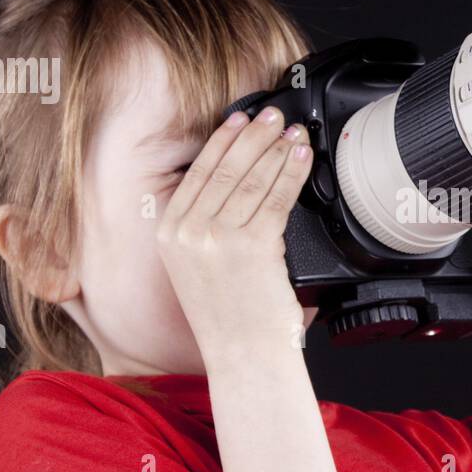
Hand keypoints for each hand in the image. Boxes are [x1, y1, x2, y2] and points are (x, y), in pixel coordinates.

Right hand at [156, 106, 312, 357]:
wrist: (244, 355)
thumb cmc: (230, 316)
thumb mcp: (196, 265)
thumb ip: (206, 225)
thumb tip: (240, 179)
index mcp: (170, 233)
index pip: (198, 173)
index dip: (223, 141)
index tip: (240, 119)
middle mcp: (188, 233)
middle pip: (226, 169)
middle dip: (254, 135)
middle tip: (274, 115)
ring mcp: (219, 239)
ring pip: (253, 179)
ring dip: (277, 150)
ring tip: (294, 134)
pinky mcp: (252, 246)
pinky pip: (277, 197)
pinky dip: (292, 173)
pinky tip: (301, 158)